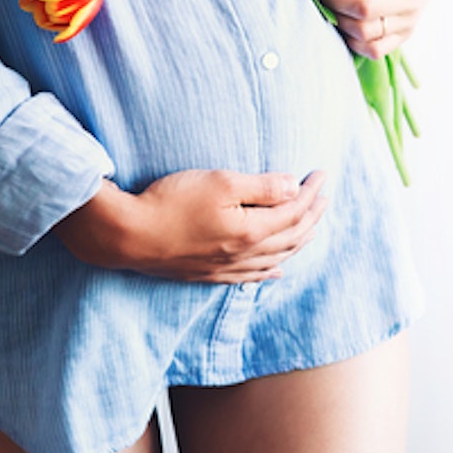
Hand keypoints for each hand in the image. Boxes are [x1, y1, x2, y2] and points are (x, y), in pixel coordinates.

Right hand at [53, 169, 326, 282]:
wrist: (128, 235)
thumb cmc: (172, 201)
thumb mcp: (220, 182)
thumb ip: (262, 187)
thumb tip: (295, 187)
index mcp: (251, 231)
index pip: (294, 211)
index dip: (312, 192)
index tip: (322, 174)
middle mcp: (245, 255)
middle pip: (291, 237)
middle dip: (313, 215)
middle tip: (325, 196)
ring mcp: (227, 268)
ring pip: (276, 258)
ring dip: (299, 241)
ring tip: (312, 226)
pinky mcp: (209, 275)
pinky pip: (252, 277)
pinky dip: (272, 270)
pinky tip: (278, 270)